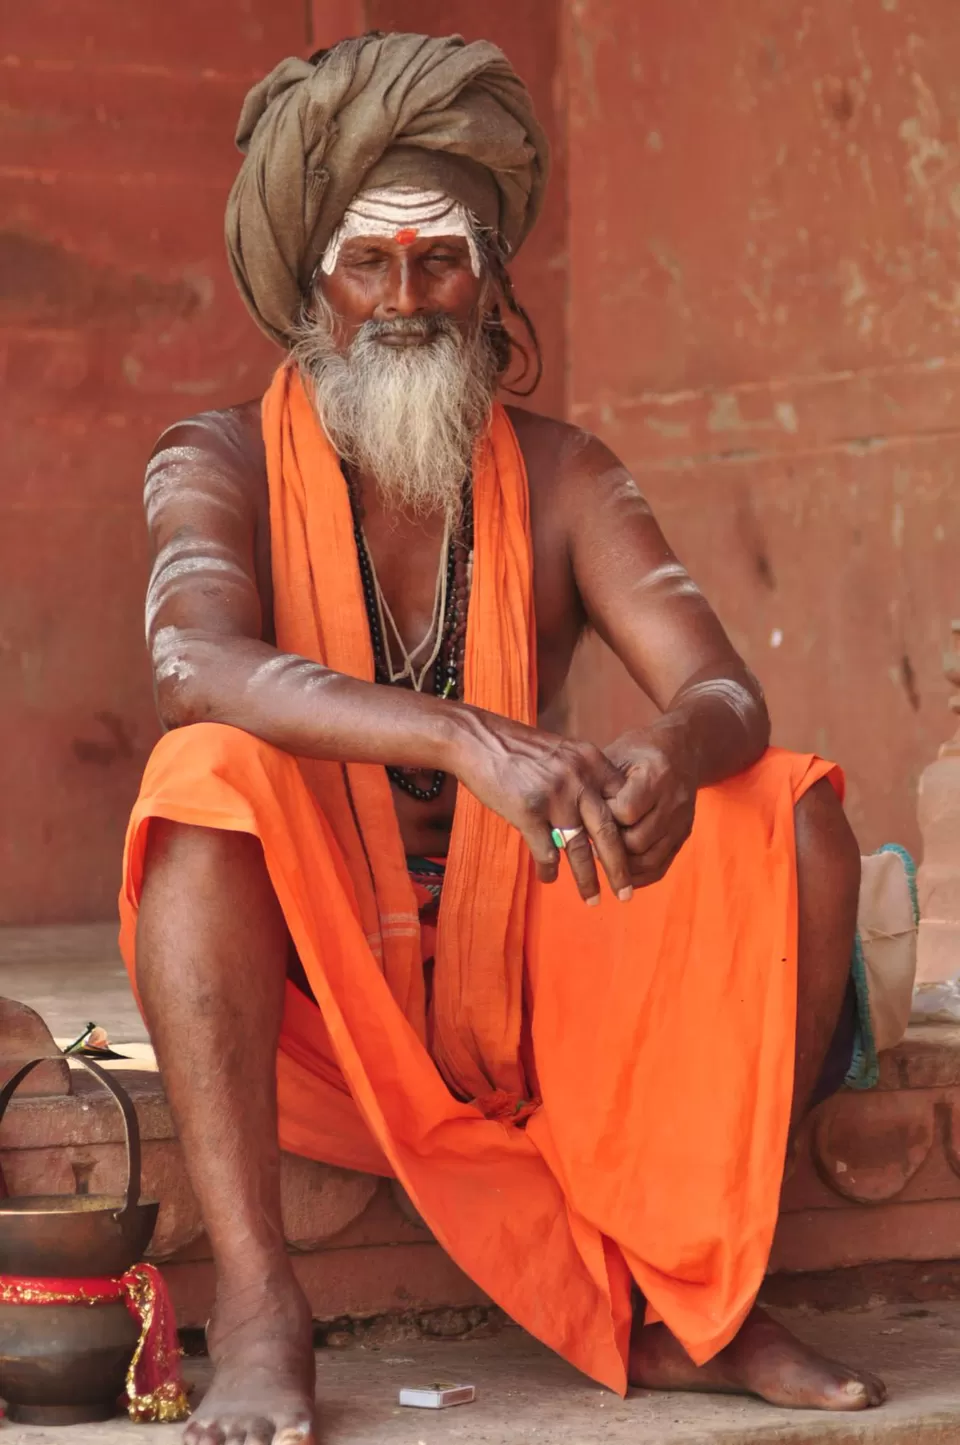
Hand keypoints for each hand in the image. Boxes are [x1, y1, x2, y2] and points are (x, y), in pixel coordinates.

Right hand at [452, 708, 634, 903]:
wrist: (476, 738)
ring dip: (587, 879)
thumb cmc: (517, 747)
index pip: (623, 804)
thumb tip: (599, 810)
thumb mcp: (562, 751)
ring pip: (579, 849)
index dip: (629, 834)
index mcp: (591, 761)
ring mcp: (554, 796)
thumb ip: (583, 776)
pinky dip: (548, 869)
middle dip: (619, 868)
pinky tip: (548, 878)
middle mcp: (579, 779)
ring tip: (592, 898)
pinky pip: (545, 851)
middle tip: (627, 893)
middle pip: (608, 833)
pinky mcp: (528, 811)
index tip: (633, 856)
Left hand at [604, 729, 696, 885]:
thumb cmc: (640, 751)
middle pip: (637, 840)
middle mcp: (673, 801)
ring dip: (622, 864)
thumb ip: (601, 785)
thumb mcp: (618, 755)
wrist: (683, 750)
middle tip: (590, 841)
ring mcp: (681, 822)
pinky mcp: (683, 836)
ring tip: (602, 855)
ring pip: (649, 859)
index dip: (603, 818)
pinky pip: (661, 866)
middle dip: (610, 844)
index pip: (626, 812)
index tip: (589, 814)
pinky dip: (638, 875)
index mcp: (656, 775)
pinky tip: (620, 871)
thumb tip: (574, 819)